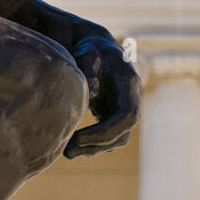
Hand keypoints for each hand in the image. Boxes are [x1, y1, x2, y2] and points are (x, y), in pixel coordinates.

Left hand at [64, 36, 140, 158]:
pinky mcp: (113, 114)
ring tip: (67, 152)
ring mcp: (123, 108)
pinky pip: (108, 136)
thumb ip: (89, 69)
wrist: (93, 46)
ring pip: (117, 138)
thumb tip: (92, 95)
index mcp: (129, 84)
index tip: (79, 138)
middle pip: (123, 132)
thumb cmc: (89, 48)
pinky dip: (93, 144)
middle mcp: (131, 99)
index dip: (106, 131)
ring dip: (95, 148)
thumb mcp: (87, 52)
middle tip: (69, 151)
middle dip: (98, 144)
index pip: (127, 116)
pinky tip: (72, 147)